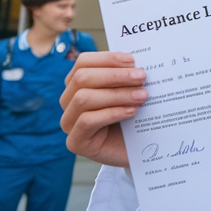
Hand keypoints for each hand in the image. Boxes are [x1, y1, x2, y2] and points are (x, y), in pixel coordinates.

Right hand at [59, 51, 146, 167]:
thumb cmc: (134, 117)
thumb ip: (127, 76)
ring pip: (83, 98)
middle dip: (115, 75)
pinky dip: (112, 112)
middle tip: (142, 76)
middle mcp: (68, 101)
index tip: (133, 60)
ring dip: (116, 94)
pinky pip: (86, 121)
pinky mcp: (76, 142)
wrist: (139, 151)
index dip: (107, 58)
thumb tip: (136, 60)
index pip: (83, 62)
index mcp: (77, 84)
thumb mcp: (130, 92)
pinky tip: (132, 111)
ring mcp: (69, 123)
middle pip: (82, 78)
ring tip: (142, 95)